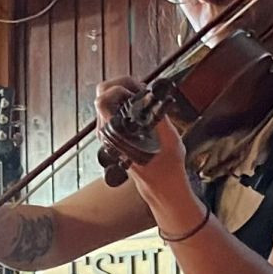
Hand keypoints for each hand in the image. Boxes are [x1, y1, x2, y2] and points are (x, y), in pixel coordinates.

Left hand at [95, 77, 193, 217]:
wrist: (162, 187)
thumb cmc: (167, 168)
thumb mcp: (170, 139)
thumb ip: (160, 117)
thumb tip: (153, 96)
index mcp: (116, 135)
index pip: (104, 100)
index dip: (121, 87)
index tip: (140, 90)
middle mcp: (107, 135)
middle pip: (102, 97)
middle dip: (121, 85)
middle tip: (141, 89)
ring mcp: (108, 136)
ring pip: (106, 103)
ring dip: (123, 94)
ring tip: (143, 96)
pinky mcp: (114, 137)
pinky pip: (112, 112)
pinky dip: (125, 103)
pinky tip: (141, 107)